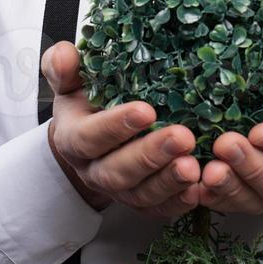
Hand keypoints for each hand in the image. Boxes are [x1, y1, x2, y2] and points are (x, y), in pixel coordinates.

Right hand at [41, 41, 200, 218]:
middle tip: (182, 138)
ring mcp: (118, 190)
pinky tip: (199, 189)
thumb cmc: (85, 102)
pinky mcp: (141, 202)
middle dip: (150, 157)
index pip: (89, 137)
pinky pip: (158, 209)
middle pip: (118, 172)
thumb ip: (63, 67)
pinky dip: (179, 202)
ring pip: (141, 195)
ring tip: (194, 166)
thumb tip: (67, 54)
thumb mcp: (70, 81)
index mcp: (73, 138)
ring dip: (169, 182)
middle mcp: (93, 170)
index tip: (146, 111)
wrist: (89, 138)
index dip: (115, 127)